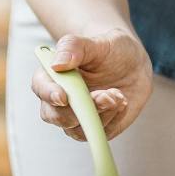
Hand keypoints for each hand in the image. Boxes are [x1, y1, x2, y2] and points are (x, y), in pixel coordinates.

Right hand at [31, 30, 153, 139]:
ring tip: (119, 95)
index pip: (40, 87)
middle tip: (106, 96)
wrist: (134, 64)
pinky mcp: (96, 127)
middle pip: (55, 116)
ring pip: (78, 130)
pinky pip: (99, 133)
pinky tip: (122, 102)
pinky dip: (113, 119)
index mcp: (52, 76)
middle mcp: (60, 101)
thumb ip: (74, 47)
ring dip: (101, 114)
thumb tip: (57, 64)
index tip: (63, 96)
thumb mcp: (96, 42)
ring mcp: (77, 116)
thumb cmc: (110, 50)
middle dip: (80, 110)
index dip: (49, 94)